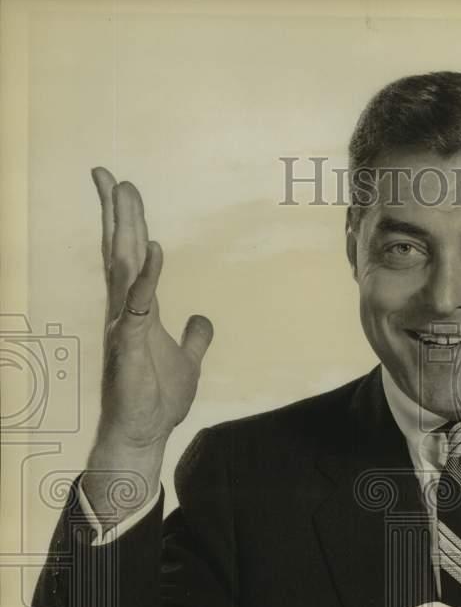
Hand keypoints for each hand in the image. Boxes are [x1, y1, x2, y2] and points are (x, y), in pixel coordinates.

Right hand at [91, 167, 212, 452]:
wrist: (145, 432)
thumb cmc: (158, 398)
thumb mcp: (188, 361)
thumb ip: (195, 337)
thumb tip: (203, 318)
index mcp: (140, 309)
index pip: (129, 257)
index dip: (126, 223)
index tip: (120, 187)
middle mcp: (127, 310)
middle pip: (119, 251)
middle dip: (116, 213)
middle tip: (110, 174)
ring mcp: (125, 324)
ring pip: (122, 267)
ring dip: (124, 229)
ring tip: (124, 193)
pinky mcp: (130, 343)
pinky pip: (140, 303)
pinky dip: (147, 276)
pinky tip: (154, 249)